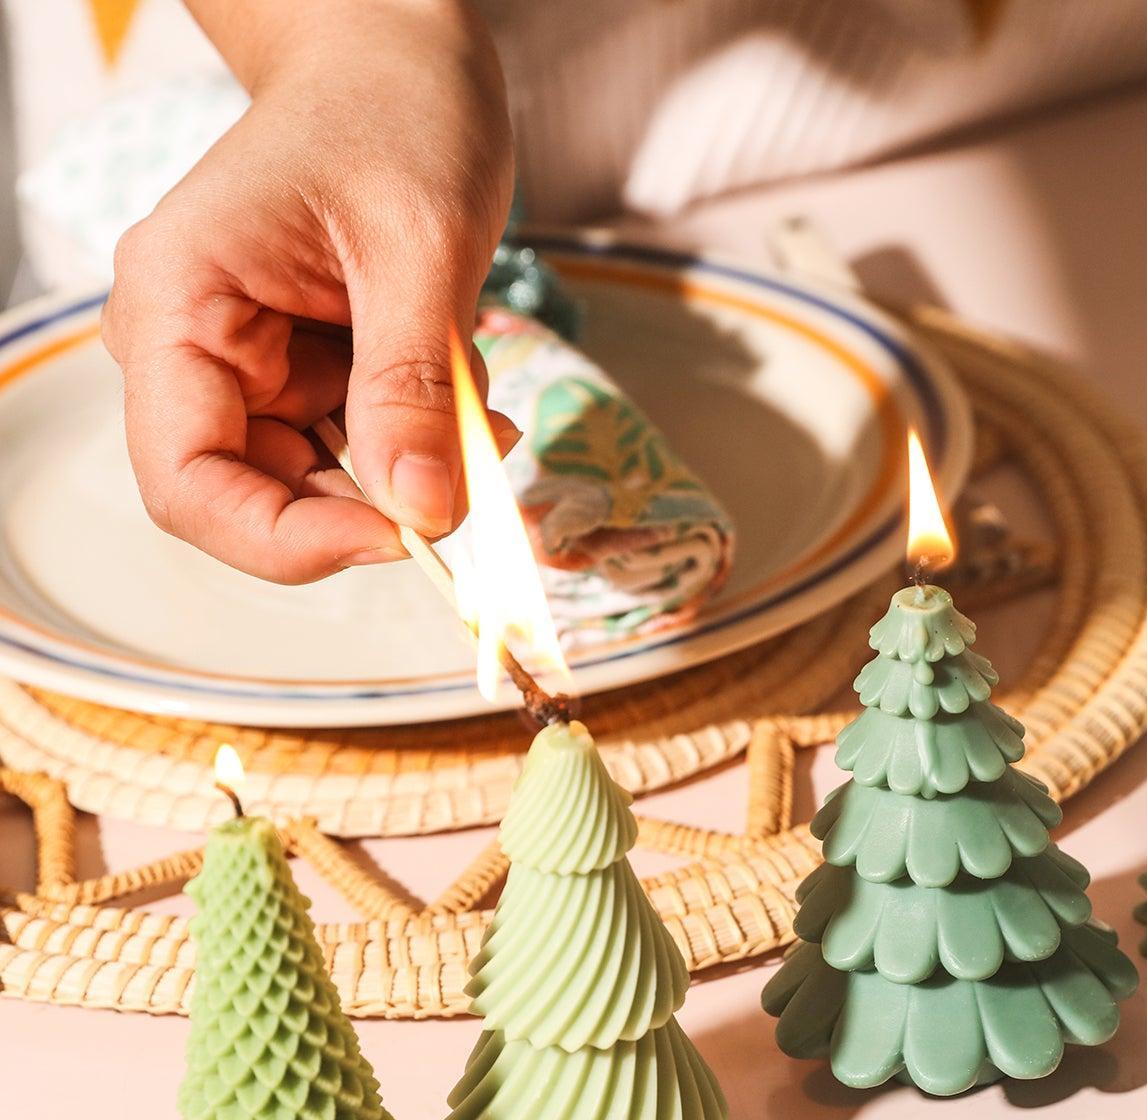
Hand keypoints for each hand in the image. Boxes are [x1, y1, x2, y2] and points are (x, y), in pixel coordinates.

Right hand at [102, 2, 513, 582]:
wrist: (401, 62)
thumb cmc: (395, 113)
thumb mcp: (420, 247)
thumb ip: (413, 387)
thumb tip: (423, 512)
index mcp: (178, 306)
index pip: (189, 486)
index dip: (289, 541)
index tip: (403, 537)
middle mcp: (193, 348)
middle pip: (260, 500)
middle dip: (376, 504)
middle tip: (478, 471)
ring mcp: (248, 365)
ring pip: (326, 484)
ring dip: (414, 469)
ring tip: (475, 390)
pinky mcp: (303, 373)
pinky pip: (362, 449)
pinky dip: (425, 440)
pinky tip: (462, 378)